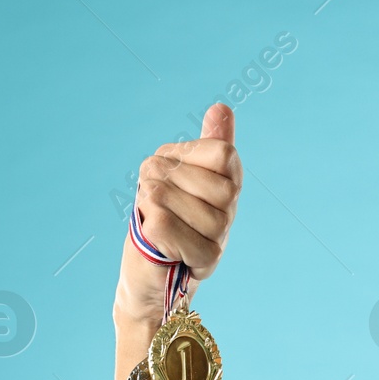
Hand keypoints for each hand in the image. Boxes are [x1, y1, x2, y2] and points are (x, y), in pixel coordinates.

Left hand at [113, 102, 241, 326]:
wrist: (149, 270)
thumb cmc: (164, 215)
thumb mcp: (177, 170)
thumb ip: (206, 143)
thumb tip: (222, 109)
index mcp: (228, 180)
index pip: (224, 154)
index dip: (193, 161)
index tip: (180, 176)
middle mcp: (230, 208)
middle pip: (195, 178)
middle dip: (166, 185)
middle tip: (163, 201)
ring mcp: (223, 235)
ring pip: (173, 200)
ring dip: (153, 207)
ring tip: (159, 220)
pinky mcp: (207, 260)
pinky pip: (165, 225)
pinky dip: (152, 228)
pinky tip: (159, 238)